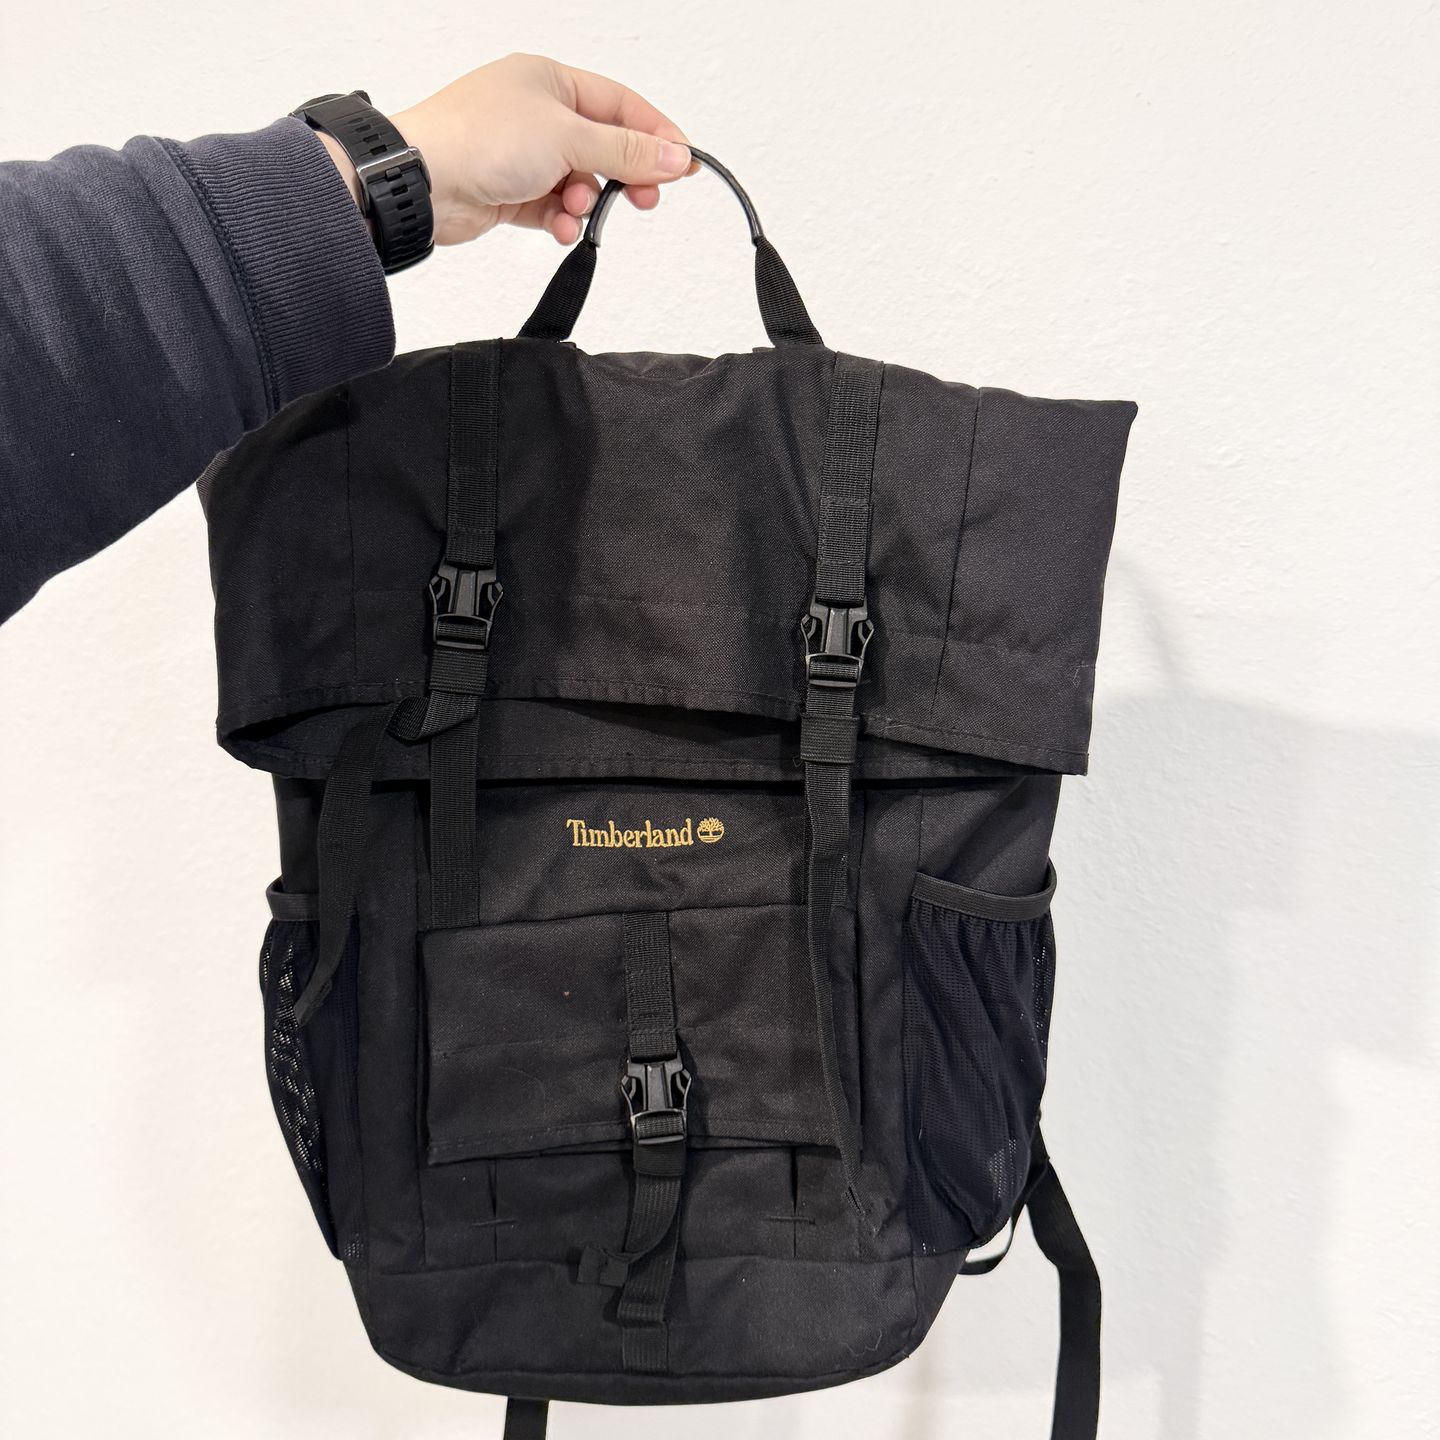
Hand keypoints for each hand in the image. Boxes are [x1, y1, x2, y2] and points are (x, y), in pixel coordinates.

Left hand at [320, 54, 693, 246]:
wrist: (422, 181)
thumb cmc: (478, 139)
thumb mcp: (569, 137)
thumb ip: (627, 151)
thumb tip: (674, 155)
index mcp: (549, 80)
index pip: (620, 104)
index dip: (656, 134)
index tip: (683, 164)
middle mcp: (535, 112)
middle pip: (602, 145)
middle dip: (623, 175)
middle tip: (643, 198)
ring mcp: (520, 152)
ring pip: (577, 180)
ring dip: (585, 201)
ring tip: (576, 209)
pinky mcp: (507, 190)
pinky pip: (551, 207)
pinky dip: (560, 219)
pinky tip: (559, 226)